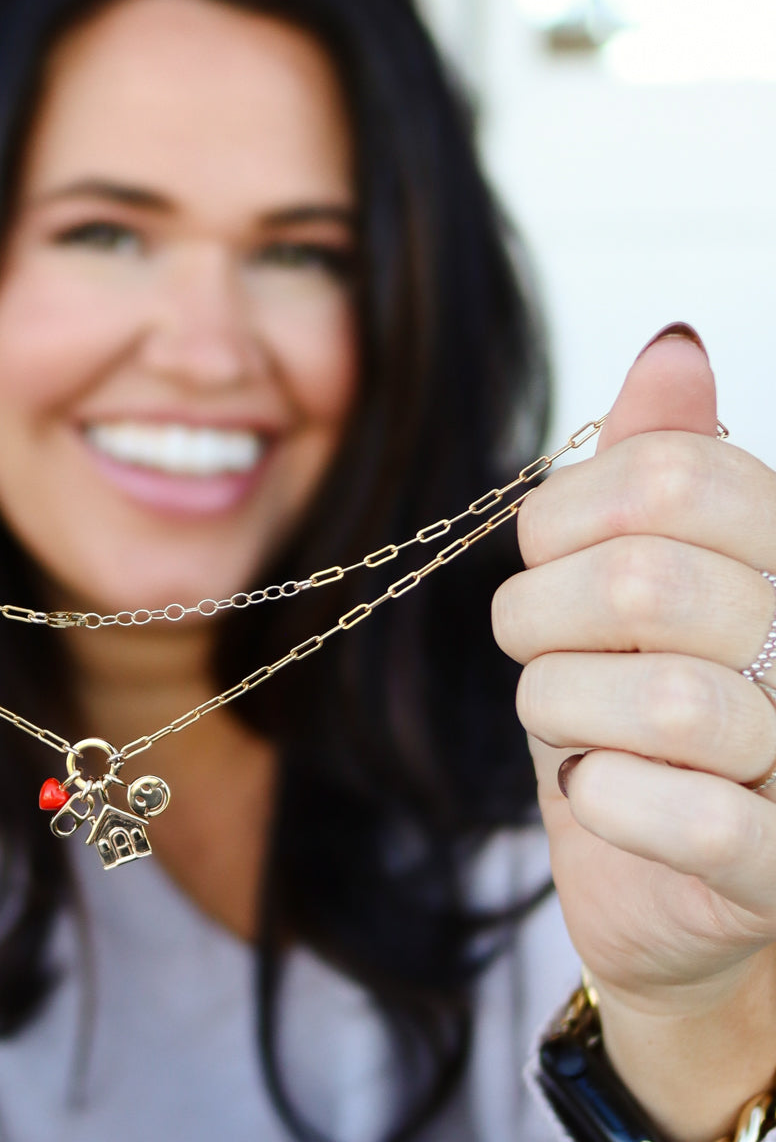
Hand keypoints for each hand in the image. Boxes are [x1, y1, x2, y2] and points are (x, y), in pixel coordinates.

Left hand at [493, 325, 775, 1137]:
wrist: (676, 879)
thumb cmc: (644, 723)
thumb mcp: (638, 581)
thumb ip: (665, 466)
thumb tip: (672, 347)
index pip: (668, 474)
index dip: (564, 512)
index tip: (545, 555)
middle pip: (645, 580)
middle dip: (541, 616)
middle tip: (540, 646)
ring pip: (656, 701)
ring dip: (561, 711)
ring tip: (570, 726)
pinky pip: (686, 819)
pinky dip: (604, 800)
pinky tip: (599, 791)